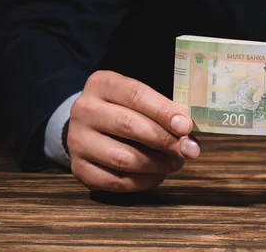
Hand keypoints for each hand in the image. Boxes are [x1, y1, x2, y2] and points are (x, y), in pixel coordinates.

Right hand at [68, 70, 199, 191]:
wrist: (90, 125)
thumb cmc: (126, 109)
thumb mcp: (142, 100)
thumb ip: (165, 114)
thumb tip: (188, 140)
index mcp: (103, 84)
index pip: (136, 95)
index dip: (164, 112)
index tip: (186, 127)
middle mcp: (84, 109)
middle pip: (128, 125)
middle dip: (164, 140)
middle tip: (188, 151)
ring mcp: (77, 140)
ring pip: (122, 158)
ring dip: (155, 164)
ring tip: (175, 163)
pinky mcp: (78, 168)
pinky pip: (115, 181)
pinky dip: (142, 182)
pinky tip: (157, 175)